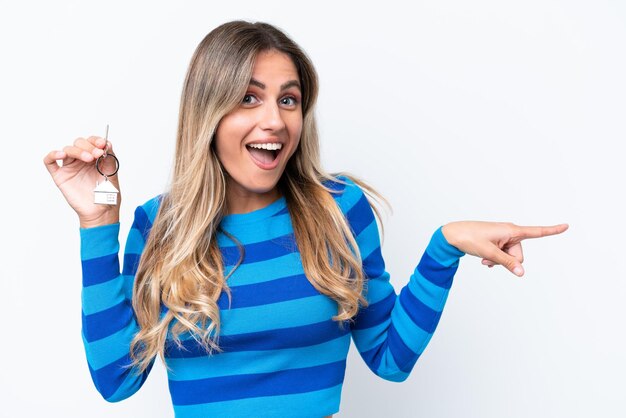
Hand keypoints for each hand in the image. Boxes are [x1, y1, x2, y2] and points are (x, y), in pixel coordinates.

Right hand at [44, 136, 120, 227]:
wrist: (101, 211)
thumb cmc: (108, 193)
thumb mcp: (112, 172)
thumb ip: (110, 157)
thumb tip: (107, 142)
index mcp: (94, 157)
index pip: (91, 142)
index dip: (96, 140)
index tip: (102, 144)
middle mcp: (80, 160)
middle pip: (78, 143)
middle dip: (88, 146)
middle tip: (97, 154)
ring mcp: (70, 167)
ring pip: (67, 150)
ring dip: (77, 150)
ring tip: (89, 158)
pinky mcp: (60, 176)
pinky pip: (49, 162)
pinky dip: (53, 155)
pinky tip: (61, 155)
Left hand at [441, 221, 568, 276]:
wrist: (452, 235)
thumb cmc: (470, 238)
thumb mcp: (489, 253)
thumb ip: (507, 263)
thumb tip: (522, 272)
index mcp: (511, 230)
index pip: (536, 231)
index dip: (552, 230)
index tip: (567, 225)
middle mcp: (509, 232)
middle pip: (519, 254)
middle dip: (508, 261)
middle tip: (489, 259)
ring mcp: (503, 236)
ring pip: (510, 256)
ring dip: (499, 261)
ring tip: (484, 258)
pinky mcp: (496, 241)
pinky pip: (503, 255)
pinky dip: (495, 259)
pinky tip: (484, 259)